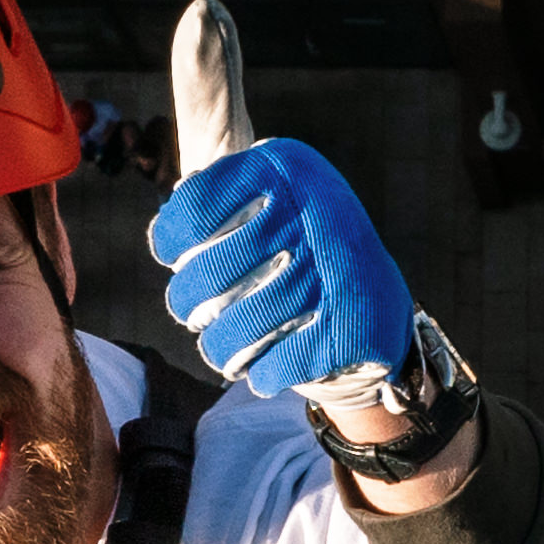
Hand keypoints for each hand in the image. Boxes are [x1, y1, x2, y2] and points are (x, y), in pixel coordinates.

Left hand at [147, 136, 415, 400]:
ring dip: (219, 347)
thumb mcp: (269, 201)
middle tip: (189, 313)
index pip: (196, 206)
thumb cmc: (298, 248)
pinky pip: (277, 364)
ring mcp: (336, 269)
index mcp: (289, 169)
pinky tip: (262, 371)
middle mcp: (316, 210)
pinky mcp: (351, 326)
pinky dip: (263, 374)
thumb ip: (219, 199)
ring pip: (239, 325)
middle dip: (185, 301)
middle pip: (209, 270)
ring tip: (219, 348)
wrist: (376, 302)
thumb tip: (166, 220)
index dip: (170, 238)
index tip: (171, 258)